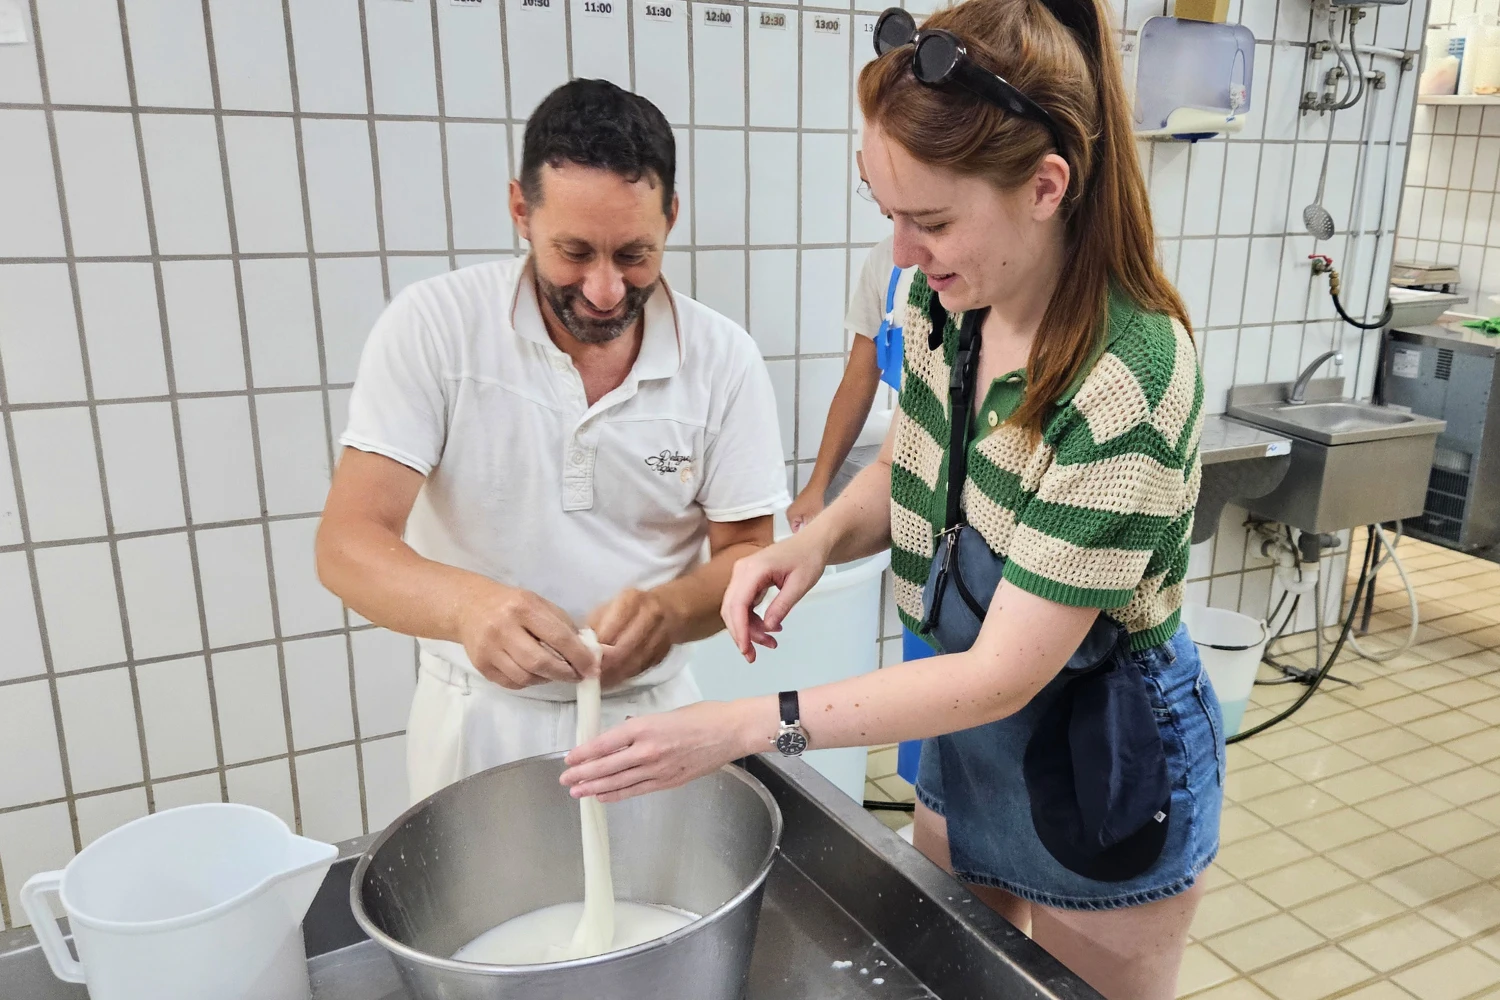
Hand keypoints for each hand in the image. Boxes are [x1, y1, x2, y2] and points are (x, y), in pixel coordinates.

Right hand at [459, 584, 597, 688]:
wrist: (470, 606)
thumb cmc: (513, 605)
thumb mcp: (539, 604)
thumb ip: (563, 626)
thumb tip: (586, 653)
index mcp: (524, 608)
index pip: (558, 637)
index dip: (579, 656)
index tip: (592, 668)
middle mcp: (504, 628)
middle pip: (540, 662)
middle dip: (564, 673)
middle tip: (576, 675)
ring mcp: (490, 649)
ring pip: (525, 677)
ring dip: (546, 679)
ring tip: (553, 672)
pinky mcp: (481, 665)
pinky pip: (512, 683)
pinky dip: (528, 682)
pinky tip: (533, 672)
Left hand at [559, 699, 768, 801]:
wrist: (732, 731)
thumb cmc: (704, 716)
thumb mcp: (666, 713)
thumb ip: (642, 725)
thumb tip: (622, 732)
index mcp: (645, 726)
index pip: (604, 743)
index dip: (584, 753)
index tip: (569, 759)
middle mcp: (647, 750)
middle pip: (606, 766)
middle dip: (583, 774)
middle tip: (565, 780)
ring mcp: (658, 768)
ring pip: (618, 782)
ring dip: (595, 788)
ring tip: (577, 792)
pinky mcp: (669, 781)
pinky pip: (637, 790)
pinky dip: (617, 794)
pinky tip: (603, 796)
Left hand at [588, 588, 674, 688]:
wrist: (670, 609)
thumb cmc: (631, 608)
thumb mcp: (610, 606)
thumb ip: (595, 624)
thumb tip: (581, 646)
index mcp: (631, 600)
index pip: (610, 629)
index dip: (596, 647)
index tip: (583, 658)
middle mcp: (649, 616)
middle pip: (623, 648)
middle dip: (604, 665)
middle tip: (589, 674)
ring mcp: (660, 635)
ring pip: (633, 662)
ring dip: (614, 675)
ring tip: (598, 681)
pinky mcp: (663, 653)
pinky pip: (641, 669)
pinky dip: (625, 677)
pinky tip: (612, 680)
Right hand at [719, 533, 828, 662]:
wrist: (811, 543)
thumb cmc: (808, 558)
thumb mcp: (800, 585)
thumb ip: (782, 605)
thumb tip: (767, 627)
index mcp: (754, 569)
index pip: (738, 604)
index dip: (739, 629)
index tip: (746, 649)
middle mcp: (742, 571)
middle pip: (731, 609)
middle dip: (741, 634)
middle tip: (753, 655)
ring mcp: (742, 575)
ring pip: (735, 610)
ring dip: (749, 630)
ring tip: (770, 642)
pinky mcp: (747, 581)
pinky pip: (743, 605)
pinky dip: (753, 620)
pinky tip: (770, 628)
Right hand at [785, 485, 825, 532]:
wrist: (817, 487)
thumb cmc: (814, 501)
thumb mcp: (812, 517)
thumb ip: (808, 528)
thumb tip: (808, 536)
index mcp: (790, 516)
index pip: (794, 532)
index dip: (802, 535)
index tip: (810, 536)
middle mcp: (789, 513)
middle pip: (796, 527)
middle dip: (804, 529)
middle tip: (813, 531)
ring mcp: (793, 509)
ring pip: (800, 521)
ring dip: (806, 523)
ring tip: (814, 525)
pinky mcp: (799, 506)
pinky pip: (801, 516)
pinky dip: (807, 518)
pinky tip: (813, 518)